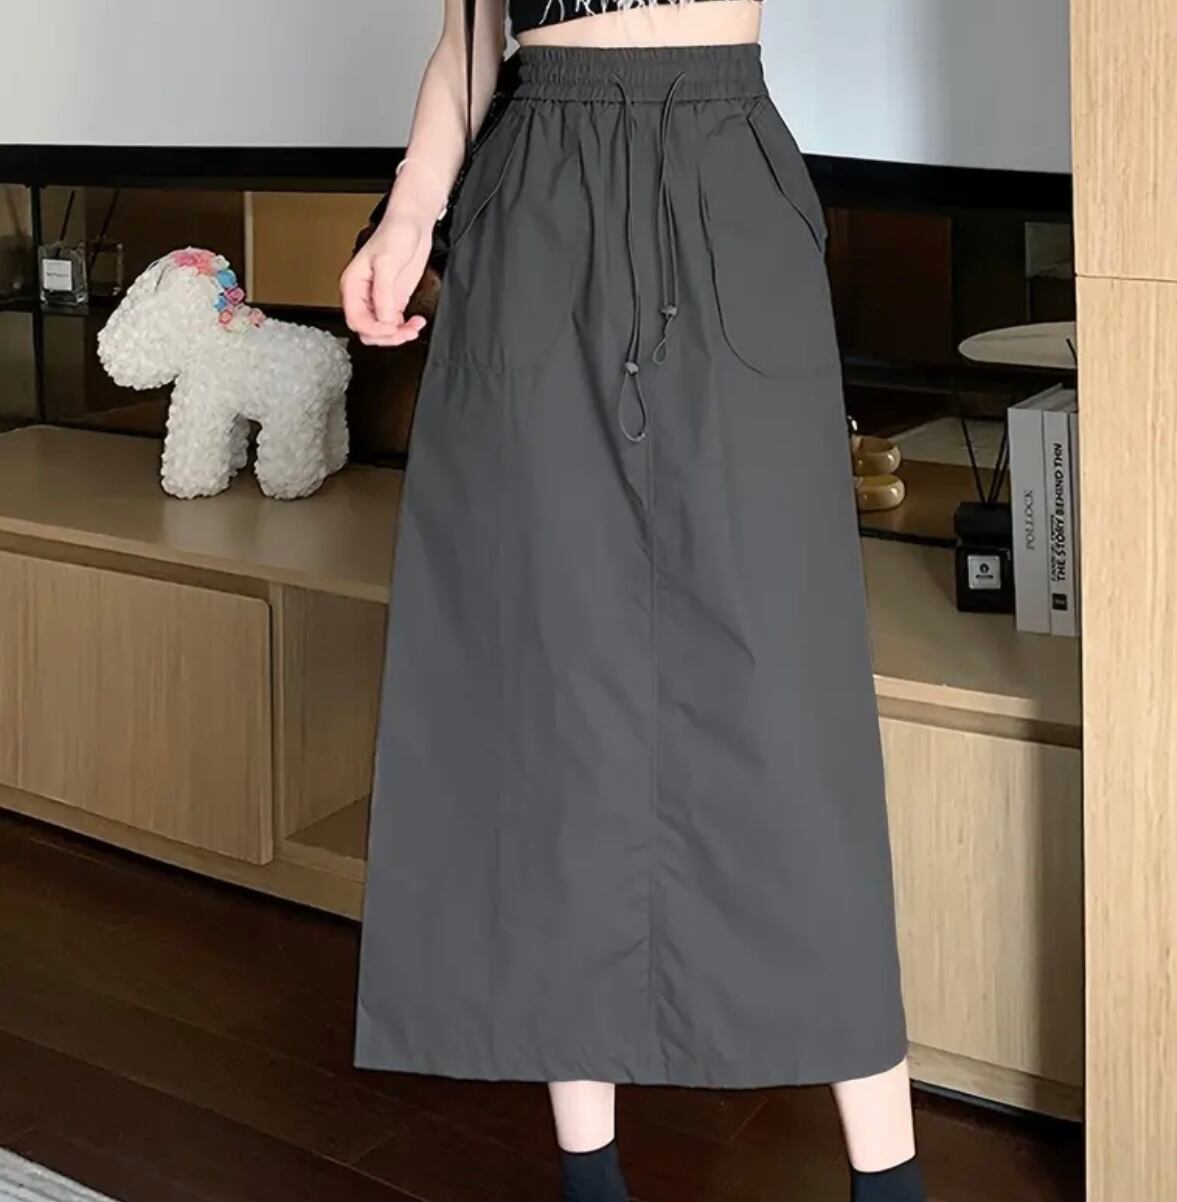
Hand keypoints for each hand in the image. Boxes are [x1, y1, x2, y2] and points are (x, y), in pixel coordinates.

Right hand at [340, 210, 433, 346]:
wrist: (413, 224)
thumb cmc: (395, 233)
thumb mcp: (387, 263)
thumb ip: (383, 294)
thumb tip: (384, 319)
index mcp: (352, 285)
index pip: (355, 320)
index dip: (373, 329)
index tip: (391, 328)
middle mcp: (363, 295)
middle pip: (367, 330)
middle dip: (386, 336)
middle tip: (404, 332)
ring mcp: (380, 299)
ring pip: (382, 330)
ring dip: (398, 335)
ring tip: (413, 328)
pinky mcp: (395, 300)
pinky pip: (396, 324)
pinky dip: (406, 328)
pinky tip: (416, 322)